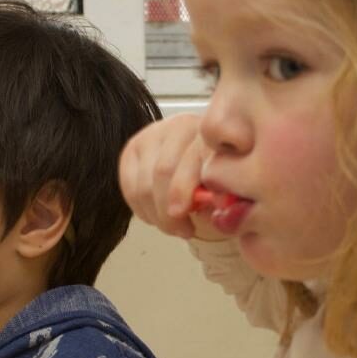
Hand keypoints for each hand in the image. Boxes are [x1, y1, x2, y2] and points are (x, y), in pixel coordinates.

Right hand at [118, 113, 218, 239]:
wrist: (202, 158)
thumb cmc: (217, 177)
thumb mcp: (228, 186)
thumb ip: (225, 194)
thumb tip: (220, 207)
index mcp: (210, 133)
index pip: (191, 159)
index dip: (184, 192)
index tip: (186, 223)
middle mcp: (181, 126)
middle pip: (163, 171)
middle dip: (168, 211)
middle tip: (180, 231)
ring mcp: (154, 133)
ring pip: (143, 182)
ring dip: (154, 213)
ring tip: (170, 226)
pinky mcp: (134, 146)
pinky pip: (128, 185)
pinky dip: (139, 207)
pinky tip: (154, 215)